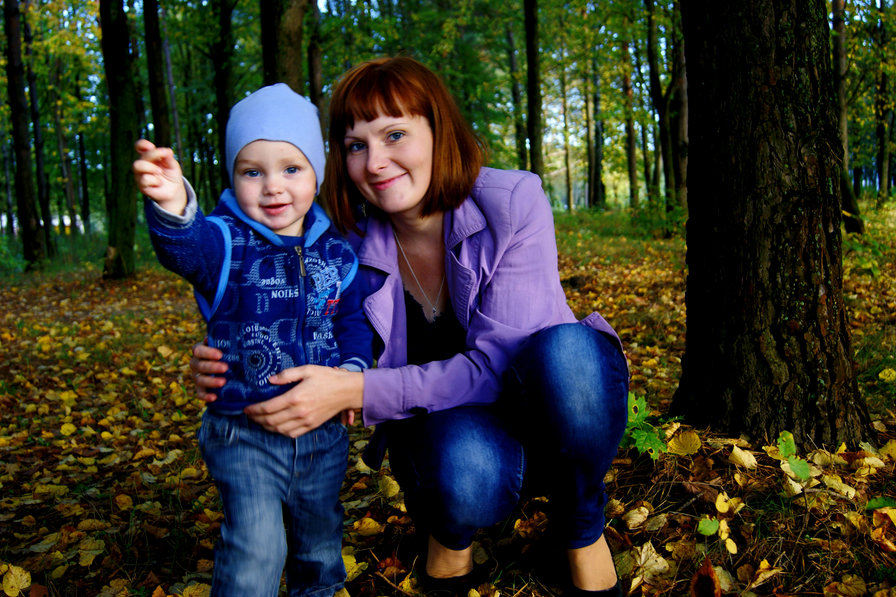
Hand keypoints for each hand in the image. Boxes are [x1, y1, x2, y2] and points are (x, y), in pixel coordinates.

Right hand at [133, 139, 186, 212]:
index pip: (139, 146)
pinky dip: (155, 180)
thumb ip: (169, 158)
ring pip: (137, 165)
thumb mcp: (173, 165)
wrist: (174, 191)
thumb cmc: (172, 175)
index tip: (151, 146)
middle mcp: (142, 164)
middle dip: (153, 154)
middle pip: (141, 156)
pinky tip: (159, 183)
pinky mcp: (142, 186)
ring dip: (151, 167)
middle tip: (165, 158)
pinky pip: (144, 179)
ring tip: (160, 171)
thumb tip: (167, 151)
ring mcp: (140, 175)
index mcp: (149, 157)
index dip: (142, 144)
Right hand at [189, 341, 226, 401]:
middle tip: (225, 368)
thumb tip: (241, 331)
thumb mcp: (231, 346)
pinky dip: (205, 396)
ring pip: (199, 379)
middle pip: (198, 365)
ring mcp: (197, 376)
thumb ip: (230, 341)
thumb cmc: (231, 353)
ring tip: (223, 382)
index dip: (207, 352)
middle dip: (211, 367)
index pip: (198, 350)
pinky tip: (214, 397)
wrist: (232, 369)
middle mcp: (196, 363)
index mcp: (201, 350)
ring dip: (210, 381)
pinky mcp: (201, 389)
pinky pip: (200, 393)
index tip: (220, 355)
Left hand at [243, 365, 363, 437]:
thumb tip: (270, 379)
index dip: (254, 410)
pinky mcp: (312, 426)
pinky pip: (292, 434)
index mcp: (295, 397)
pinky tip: (276, 427)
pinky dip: (280, 432)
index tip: (246, 408)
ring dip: (266, 427)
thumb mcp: (307, 369)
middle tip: (249, 415)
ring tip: (260, 421)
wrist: (347, 391)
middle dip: (256, 419)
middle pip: (270, 421)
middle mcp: (299, 412)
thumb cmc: (328, 378)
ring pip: (279, 430)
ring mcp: (306, 421)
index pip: (267, 408)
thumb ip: (287, 374)